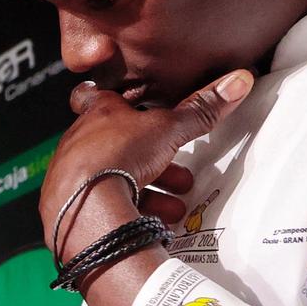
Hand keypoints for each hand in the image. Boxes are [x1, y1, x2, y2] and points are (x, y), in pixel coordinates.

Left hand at [41, 69, 255, 260]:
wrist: (83, 206)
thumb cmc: (114, 156)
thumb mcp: (167, 128)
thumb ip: (200, 109)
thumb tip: (236, 81)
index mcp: (96, 115)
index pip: (96, 96)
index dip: (113, 99)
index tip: (129, 104)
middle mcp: (78, 144)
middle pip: (116, 147)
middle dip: (150, 161)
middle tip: (177, 175)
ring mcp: (70, 178)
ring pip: (111, 181)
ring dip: (147, 192)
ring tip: (174, 206)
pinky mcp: (70, 209)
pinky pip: (103, 208)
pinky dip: (130, 214)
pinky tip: (154, 224)